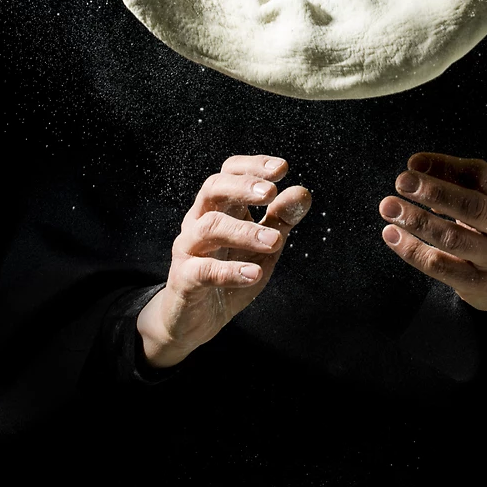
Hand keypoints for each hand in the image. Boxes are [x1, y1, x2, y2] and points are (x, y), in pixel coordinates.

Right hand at [138, 155, 310, 368]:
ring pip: (209, 227)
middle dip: (242, 186)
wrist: (195, 320)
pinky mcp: (184, 280)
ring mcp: (188, 249)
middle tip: (270, 192)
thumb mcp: (263, 246)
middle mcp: (199, 221)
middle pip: (213, 188)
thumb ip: (281, 219)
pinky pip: (203, 270)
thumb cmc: (229, 275)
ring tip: (274, 240)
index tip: (282, 168)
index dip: (253, 166)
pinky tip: (254, 273)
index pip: (229, 173)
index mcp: (219, 208)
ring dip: (244, 231)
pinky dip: (230, 271)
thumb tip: (302, 192)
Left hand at [379, 153, 486, 335]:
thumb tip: (417, 164)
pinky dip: (412, 250)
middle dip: (434, 191)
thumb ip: (458, 180)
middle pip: (472, 206)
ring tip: (389, 207)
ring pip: (454, 238)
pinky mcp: (481, 286)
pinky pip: (441, 266)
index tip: (414, 162)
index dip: (447, 165)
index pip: (483, 175)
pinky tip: (392, 235)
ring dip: (417, 220)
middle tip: (402, 181)